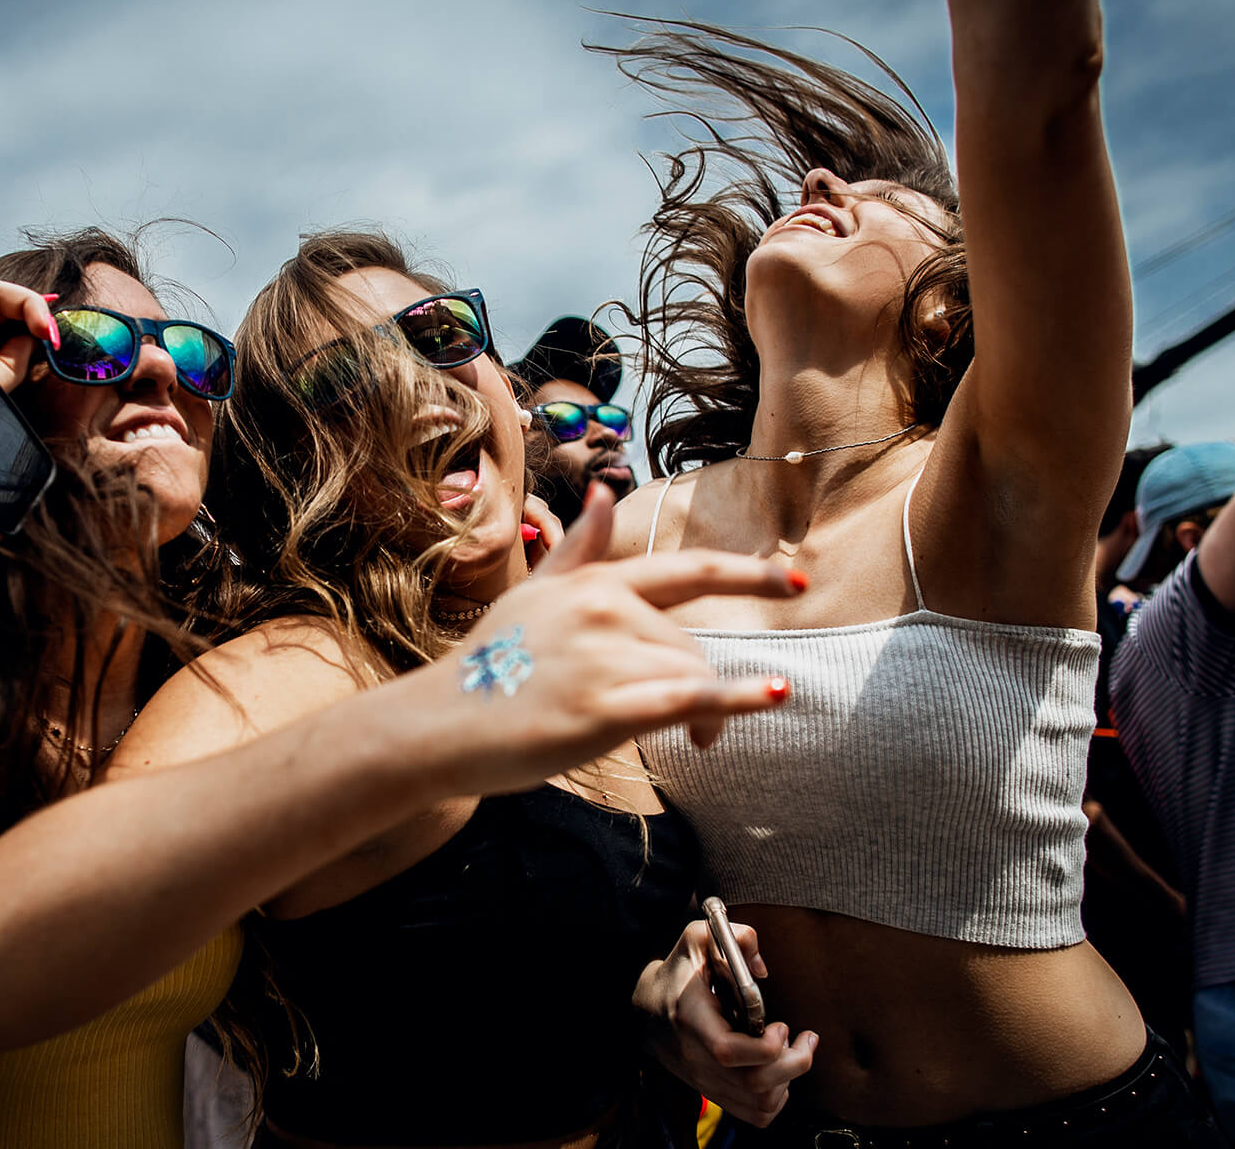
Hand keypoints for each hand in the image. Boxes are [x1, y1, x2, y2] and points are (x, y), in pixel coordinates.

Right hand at [421, 485, 800, 796]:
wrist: (438, 725)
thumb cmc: (488, 669)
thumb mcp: (532, 597)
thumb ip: (576, 552)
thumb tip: (602, 492)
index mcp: (593, 584)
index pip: (686, 572)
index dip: (748, 574)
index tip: (797, 582)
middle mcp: (603, 609)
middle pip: (689, 643)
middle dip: (702, 683)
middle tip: (700, 730)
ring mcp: (604, 656)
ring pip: (690, 675)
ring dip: (706, 712)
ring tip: (691, 742)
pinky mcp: (604, 706)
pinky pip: (689, 697)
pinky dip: (737, 700)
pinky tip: (775, 697)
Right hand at [634, 918, 814, 1126]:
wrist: (644, 1009)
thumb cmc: (678, 973)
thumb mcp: (699, 939)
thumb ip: (737, 936)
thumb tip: (762, 968)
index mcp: (691, 1019)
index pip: (728, 1052)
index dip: (766, 1045)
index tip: (781, 1024)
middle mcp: (696, 1058)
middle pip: (754, 1084)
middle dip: (794, 1064)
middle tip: (801, 1039)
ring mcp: (704, 1080)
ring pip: (760, 1105)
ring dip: (788, 1080)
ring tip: (792, 1052)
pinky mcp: (713, 1093)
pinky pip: (756, 1114)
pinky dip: (777, 1097)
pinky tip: (777, 1070)